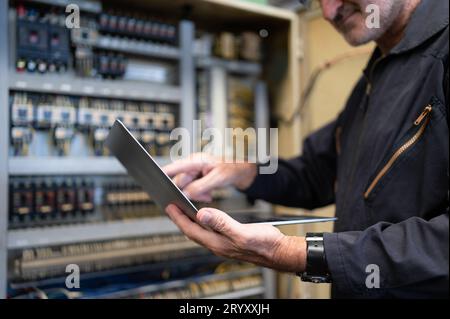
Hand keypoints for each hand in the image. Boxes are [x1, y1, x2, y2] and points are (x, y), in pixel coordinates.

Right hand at [163, 153, 256, 201]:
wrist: (241, 170)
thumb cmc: (231, 169)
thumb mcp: (217, 179)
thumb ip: (200, 187)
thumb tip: (185, 194)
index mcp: (195, 161)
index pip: (175, 167)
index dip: (163, 173)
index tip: (154, 178)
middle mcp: (192, 165)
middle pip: (180, 182)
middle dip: (189, 192)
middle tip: (204, 196)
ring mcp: (194, 172)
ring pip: (187, 188)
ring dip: (196, 194)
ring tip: (209, 195)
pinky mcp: (198, 178)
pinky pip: (192, 189)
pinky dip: (200, 194)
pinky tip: (209, 194)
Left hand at [165, 204, 306, 272]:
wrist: (280, 252)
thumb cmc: (265, 244)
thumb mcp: (242, 232)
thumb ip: (221, 223)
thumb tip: (201, 214)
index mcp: (218, 243)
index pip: (191, 230)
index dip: (179, 218)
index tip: (169, 206)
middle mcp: (218, 245)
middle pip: (193, 231)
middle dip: (181, 219)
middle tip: (171, 206)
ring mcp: (224, 244)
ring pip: (201, 232)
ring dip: (191, 221)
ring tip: (183, 210)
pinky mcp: (231, 240)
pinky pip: (211, 231)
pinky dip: (204, 223)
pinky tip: (205, 217)